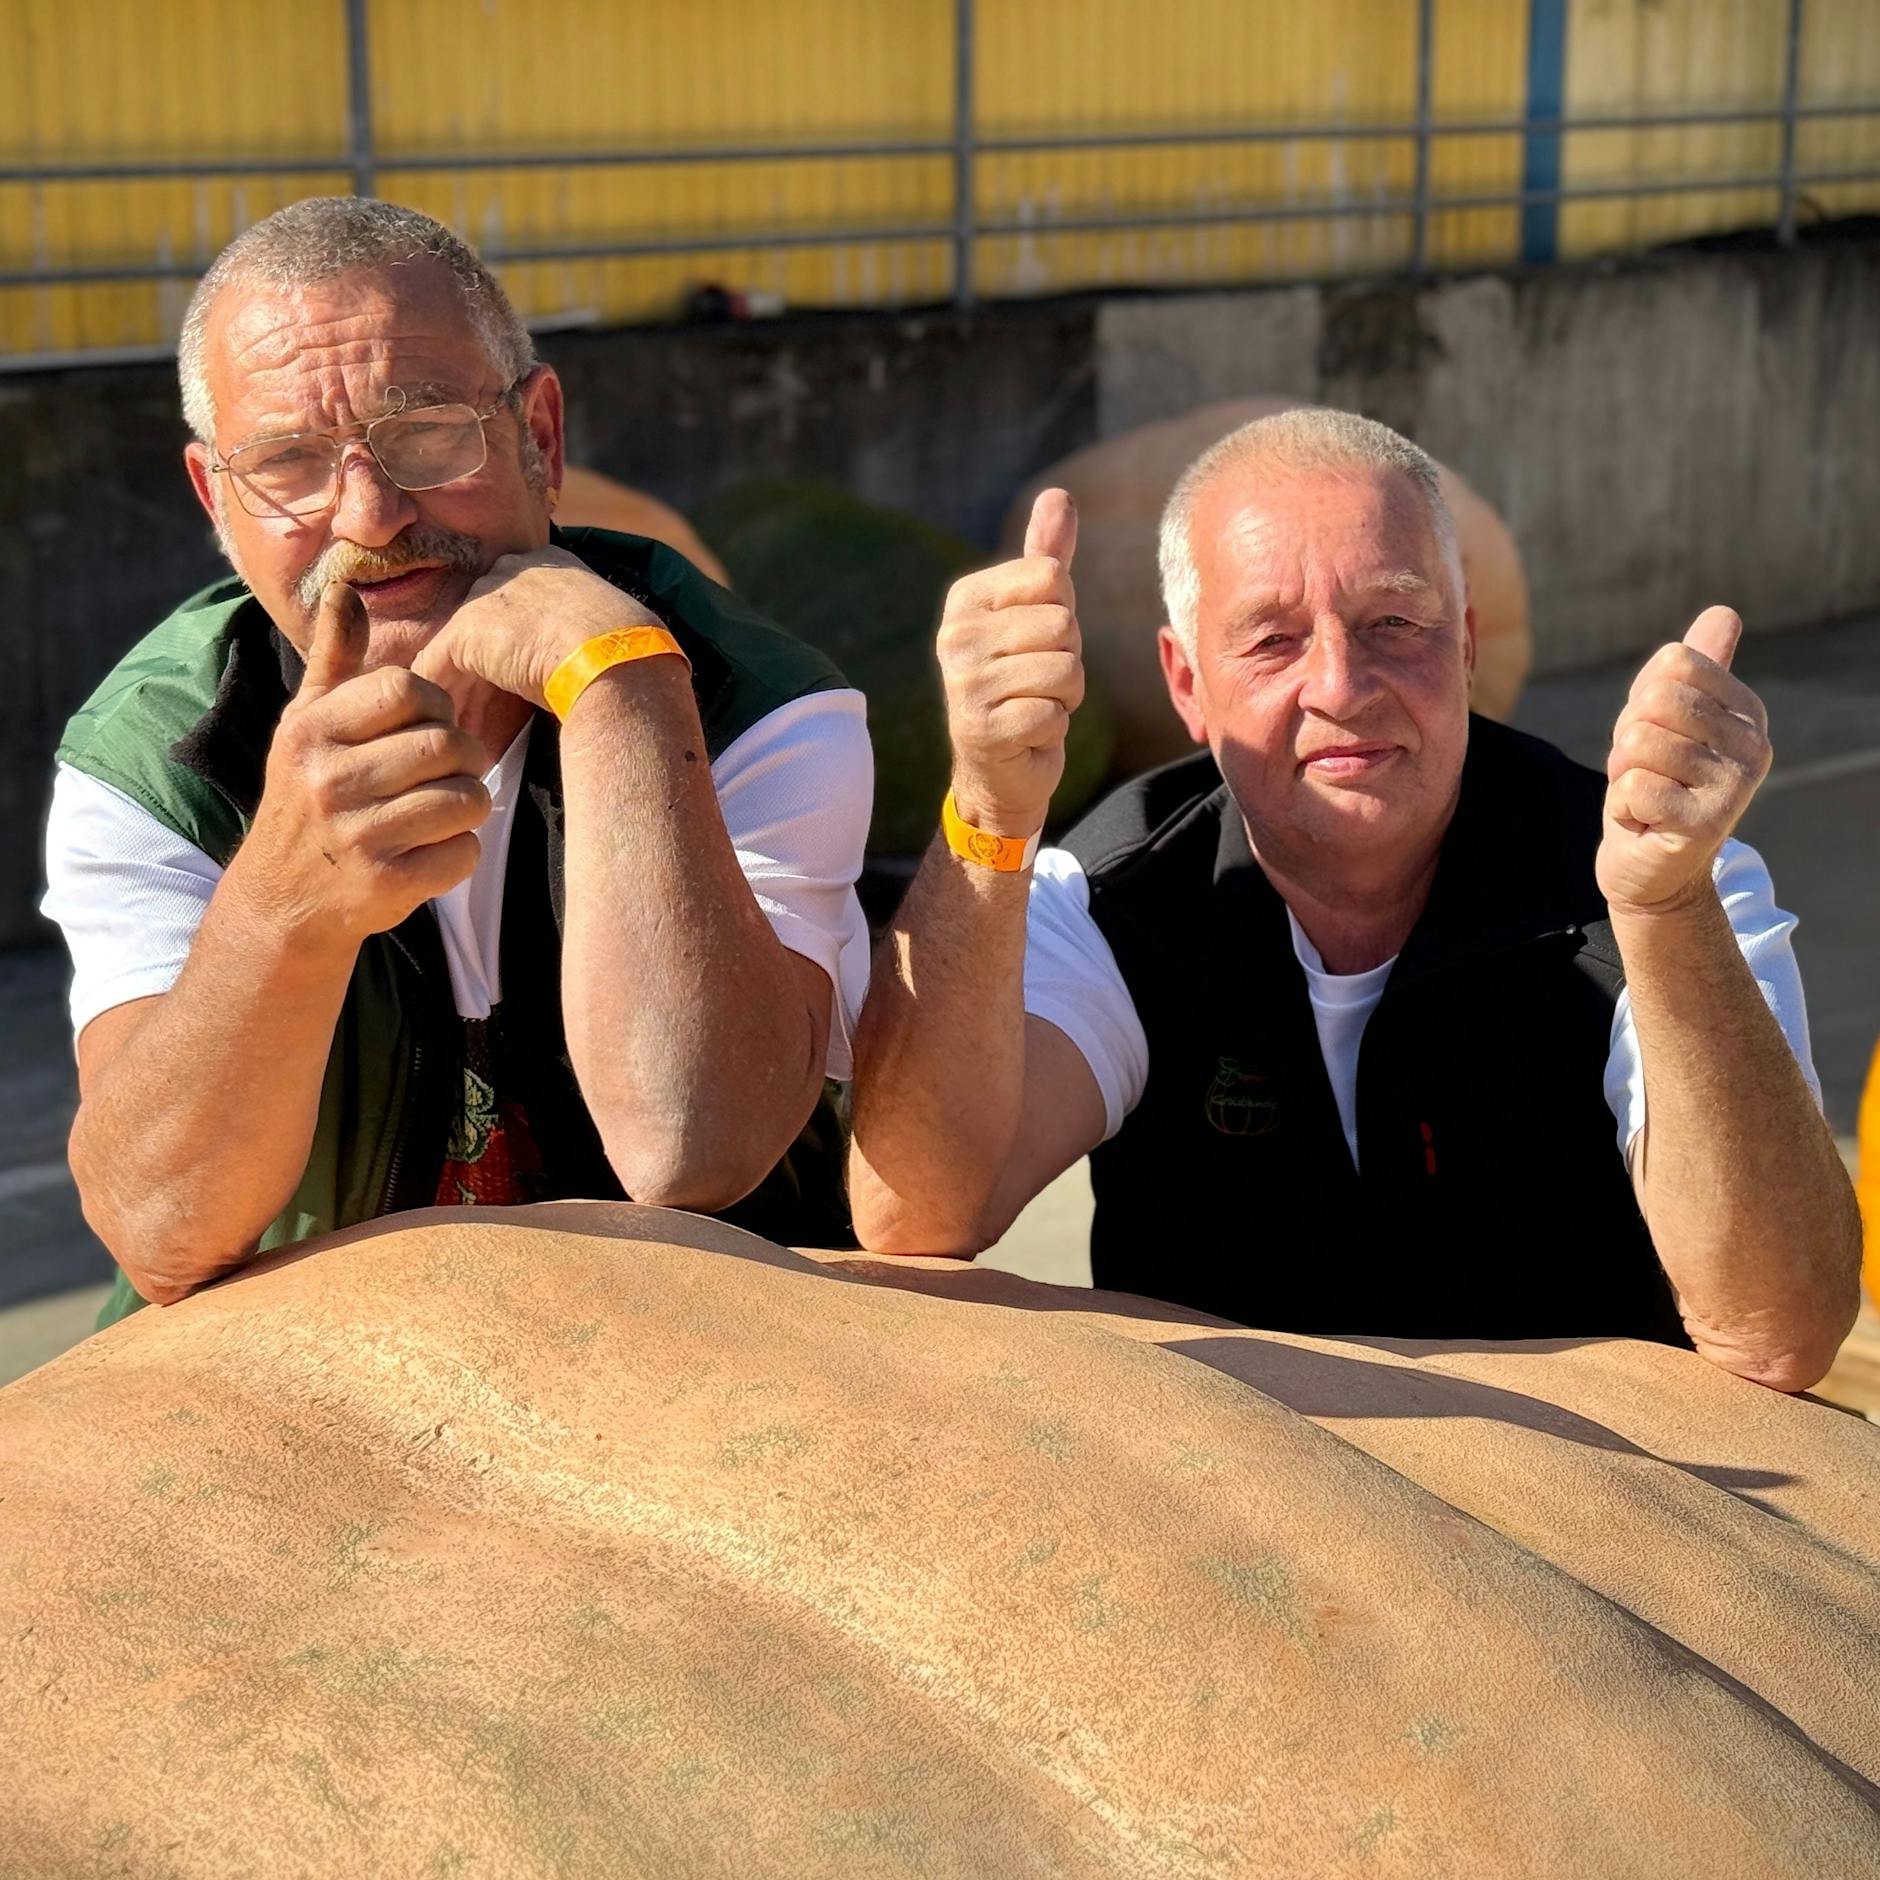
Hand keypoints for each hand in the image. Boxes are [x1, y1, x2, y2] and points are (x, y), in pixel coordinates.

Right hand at [242, 583, 489, 950]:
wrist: (283, 898)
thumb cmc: (306, 794)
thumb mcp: (306, 723)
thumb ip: (335, 658)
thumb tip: (344, 587)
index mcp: (312, 731)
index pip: (405, 690)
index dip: (436, 704)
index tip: (431, 723)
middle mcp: (328, 781)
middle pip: (446, 744)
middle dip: (465, 756)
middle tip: (454, 769)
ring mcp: (357, 835)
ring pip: (465, 799)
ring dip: (470, 804)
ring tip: (445, 808)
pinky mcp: (386, 884)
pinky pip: (463, 852)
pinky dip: (461, 852)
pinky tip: (433, 850)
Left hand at [411, 545, 662, 713]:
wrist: (620, 661)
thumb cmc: (631, 657)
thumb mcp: (609, 632)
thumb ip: (584, 634)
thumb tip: (588, 668)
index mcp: (555, 564)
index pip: (518, 602)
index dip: (513, 646)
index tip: (515, 683)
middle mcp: (515, 569)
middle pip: (483, 622)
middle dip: (480, 668)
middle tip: (480, 713)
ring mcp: (488, 596)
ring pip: (459, 647)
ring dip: (460, 691)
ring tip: (461, 729)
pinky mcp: (466, 630)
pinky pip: (437, 668)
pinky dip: (443, 700)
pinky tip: (448, 728)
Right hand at [937, 489, 1083, 838]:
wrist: (998, 767)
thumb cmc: (1022, 682)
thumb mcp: (1035, 615)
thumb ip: (1046, 558)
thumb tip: (1059, 495)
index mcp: (966, 598)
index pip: (1054, 578)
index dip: (1065, 613)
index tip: (1037, 642)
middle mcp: (955, 635)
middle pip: (1063, 625)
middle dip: (1068, 658)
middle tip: (1037, 681)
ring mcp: (963, 683)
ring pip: (1065, 670)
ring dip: (1065, 696)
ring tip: (1034, 705)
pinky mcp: (980, 729)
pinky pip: (1053, 714)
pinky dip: (1053, 727)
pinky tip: (1027, 733)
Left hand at [1597, 606, 1771, 916]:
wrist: (1650, 867)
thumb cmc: (1656, 784)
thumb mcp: (1667, 720)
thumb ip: (1694, 668)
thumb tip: (1724, 611)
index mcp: (1746, 711)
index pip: (1673, 663)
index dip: (1641, 700)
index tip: (1655, 736)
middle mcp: (1754, 744)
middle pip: (1655, 700)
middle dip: (1627, 738)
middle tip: (1645, 771)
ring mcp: (1736, 785)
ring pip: (1639, 743)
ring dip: (1623, 775)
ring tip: (1646, 797)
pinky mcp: (1707, 823)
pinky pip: (1632, 787)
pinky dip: (1621, 807)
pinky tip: (1644, 823)